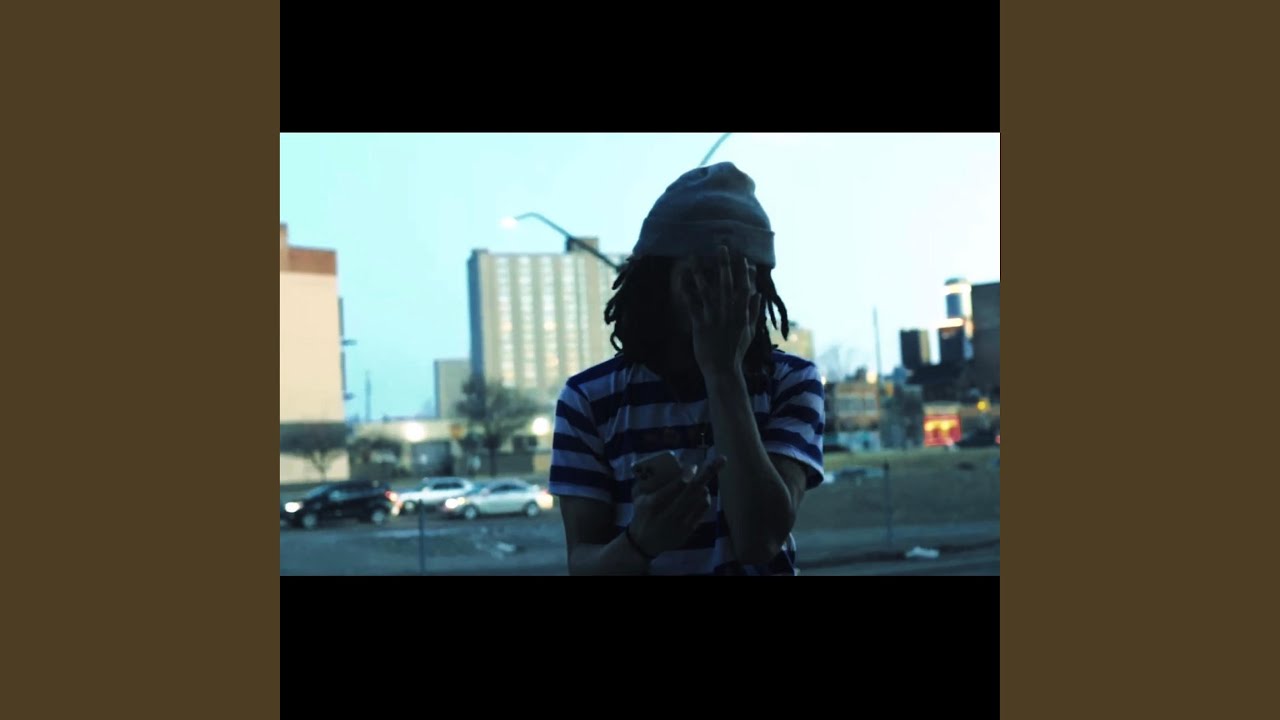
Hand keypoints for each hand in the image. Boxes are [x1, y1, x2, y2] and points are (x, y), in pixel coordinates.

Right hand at [628, 457, 724, 556]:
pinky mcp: (689, 529)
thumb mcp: (637, 497)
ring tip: (703, 477)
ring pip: (701, 498)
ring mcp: (681, 523)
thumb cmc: (641, 514)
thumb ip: (646, 480)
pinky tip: (702, 491)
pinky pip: (703, 508)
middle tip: (722, 459)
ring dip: (705, 485)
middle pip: (693, 490)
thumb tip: (661, 463)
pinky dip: (705, 496)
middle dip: (708, 473)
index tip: (693, 466)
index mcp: (653, 504)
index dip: (686, 475)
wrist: (644, 543)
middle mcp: (668, 514)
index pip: (674, 488)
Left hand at [680, 246, 760, 376]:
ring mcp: (714, 316)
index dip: (743, 270)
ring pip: (707, 290)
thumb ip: (753, 311)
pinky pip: (692, 303)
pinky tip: (682, 278)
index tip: (742, 255)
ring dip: (701, 272)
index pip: (744, 286)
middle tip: (721, 247)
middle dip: (724, 264)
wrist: (724, 369)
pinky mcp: (700, 324)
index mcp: (741, 312)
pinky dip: (687, 290)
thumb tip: (757, 293)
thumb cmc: (736, 350)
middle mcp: (729, 311)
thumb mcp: (749, 331)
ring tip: (694, 257)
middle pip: (726, 283)